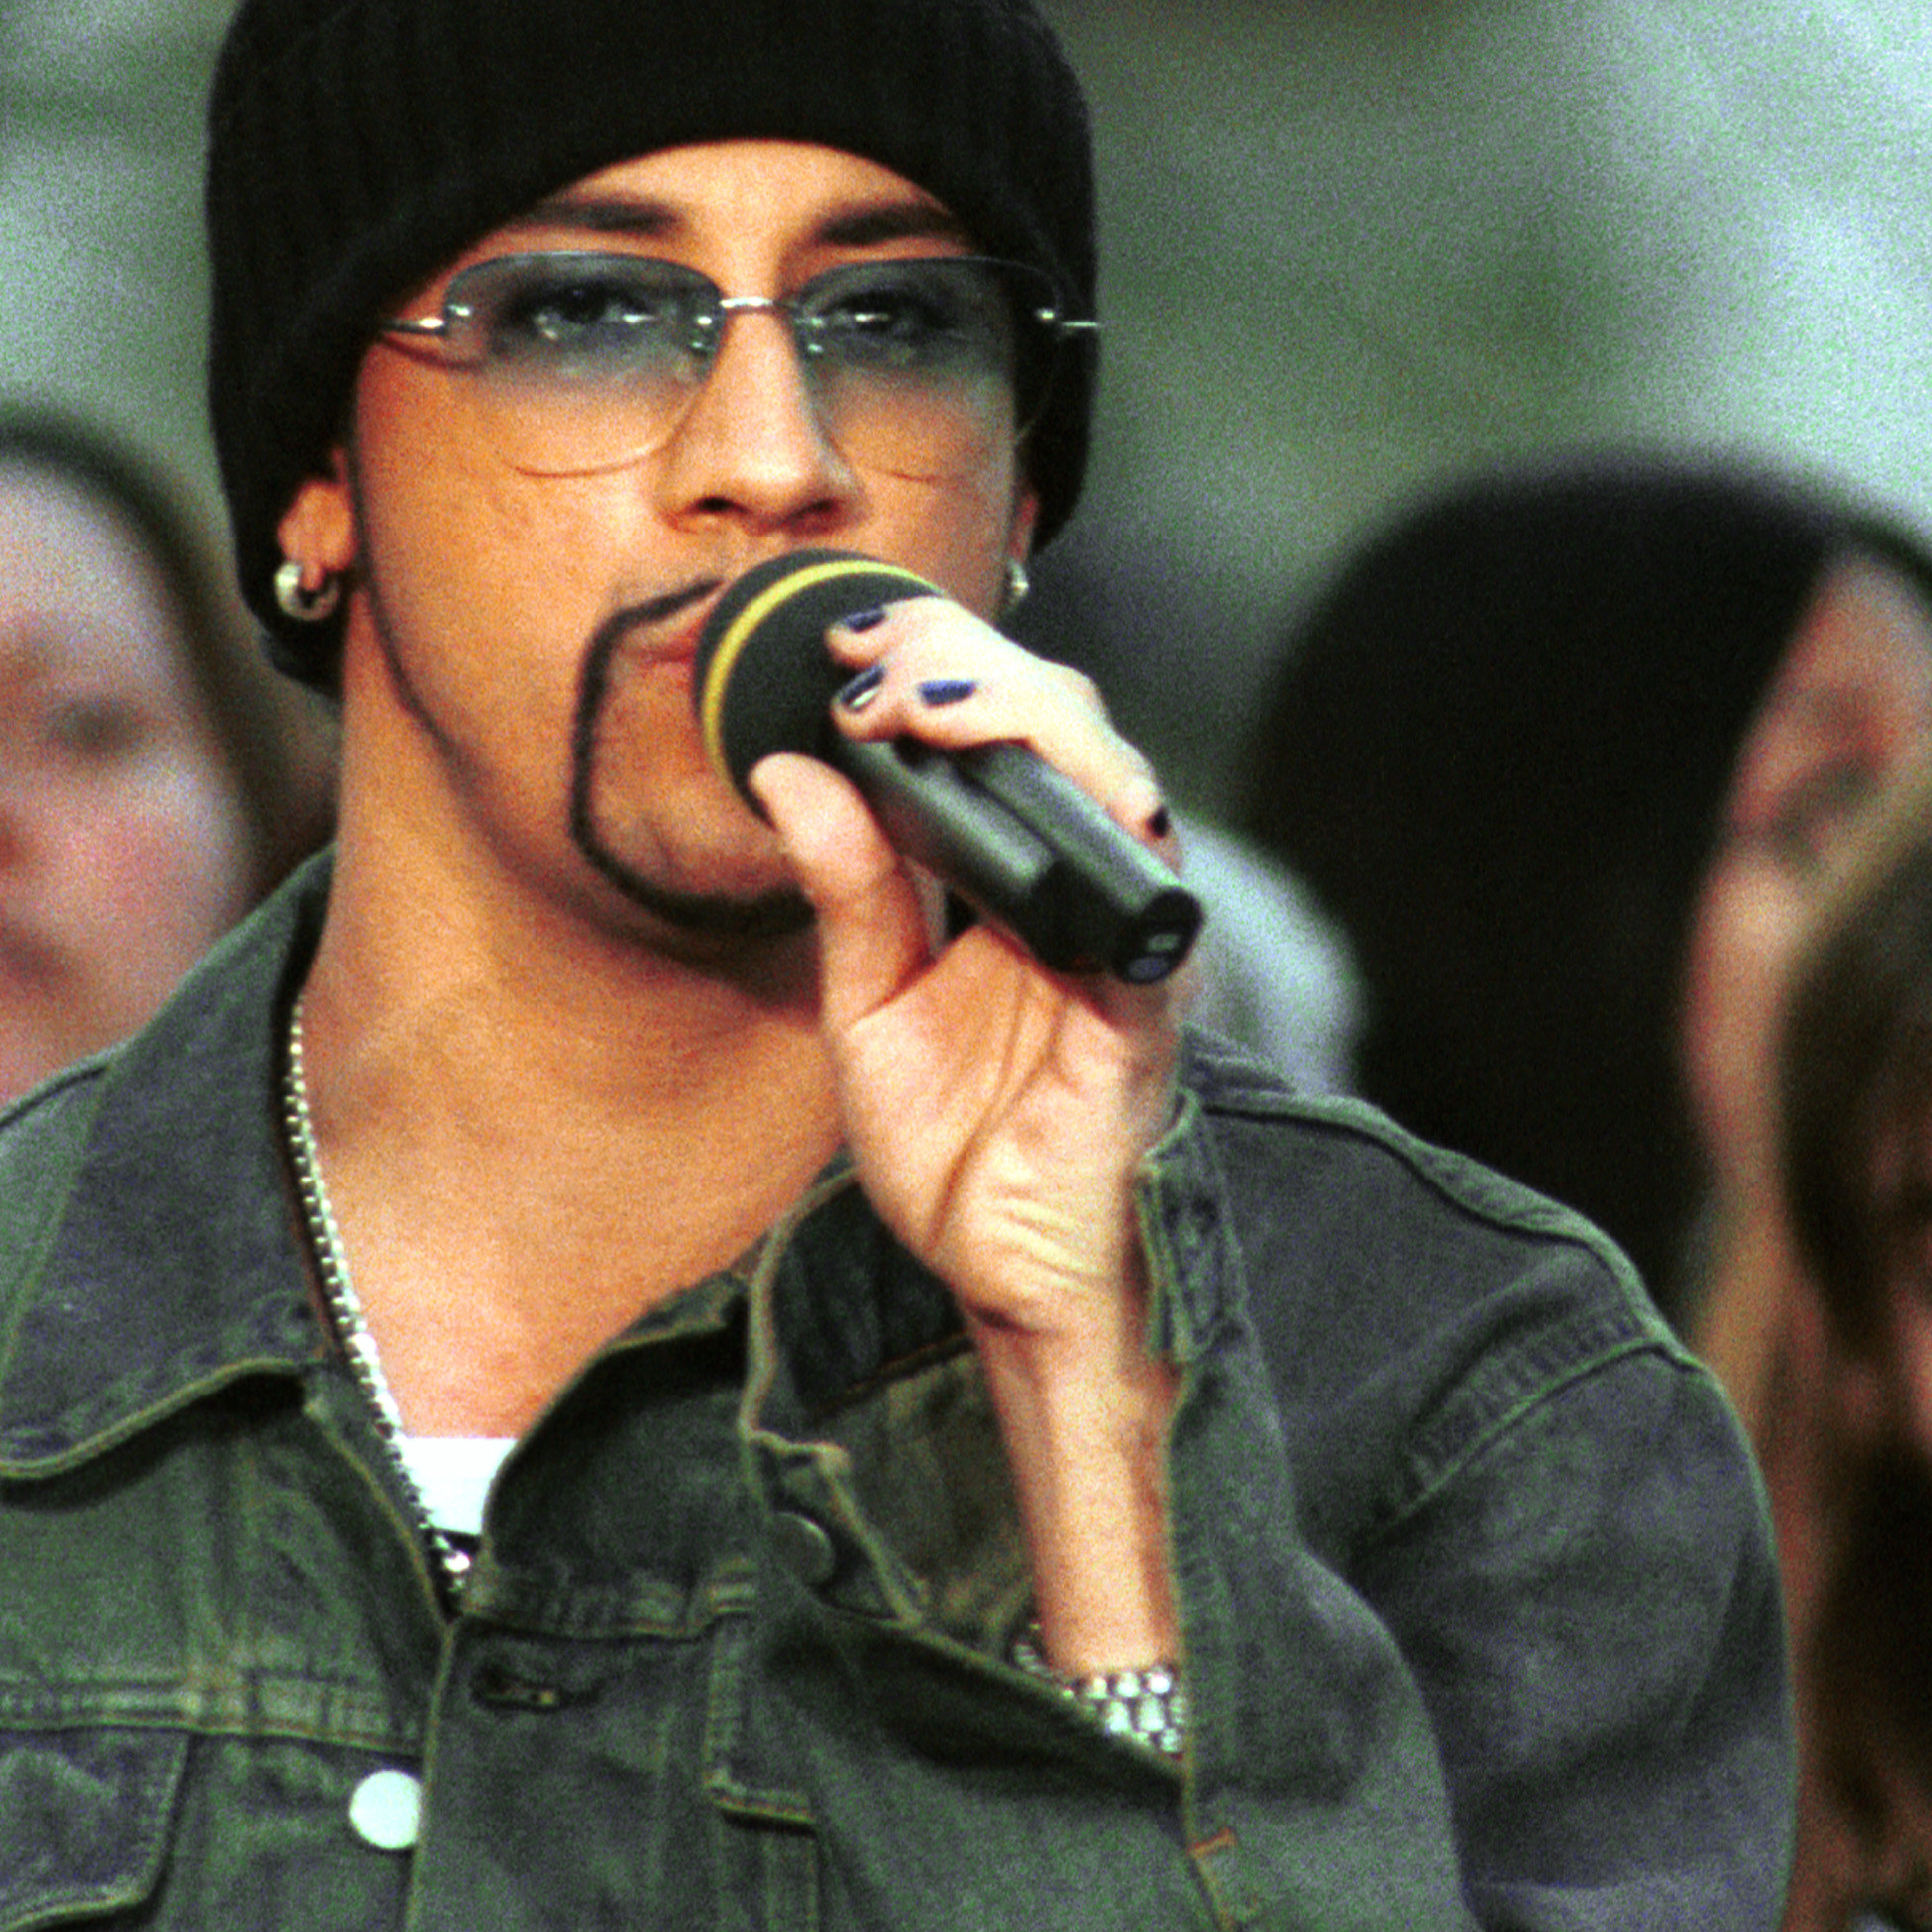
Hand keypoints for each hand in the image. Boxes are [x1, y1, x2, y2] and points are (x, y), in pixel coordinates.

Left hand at [748, 596, 1185, 1670]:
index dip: (935, 666)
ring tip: (927, 708)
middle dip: (969, 667)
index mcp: (1017, 879)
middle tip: (872, 671)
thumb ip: (845, 892)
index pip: (997, 731)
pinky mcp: (1146, 1008)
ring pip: (1113, 780)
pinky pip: (1144, 904)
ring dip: (1023, 721)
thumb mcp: (867, 1008)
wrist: (1011, 1279)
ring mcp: (1125, 940)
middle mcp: (1082, 890)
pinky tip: (1043, 800)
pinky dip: (1104, 838)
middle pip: (1062, 725)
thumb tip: (784, 773)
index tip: (844, 652)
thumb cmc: (959, 1150)